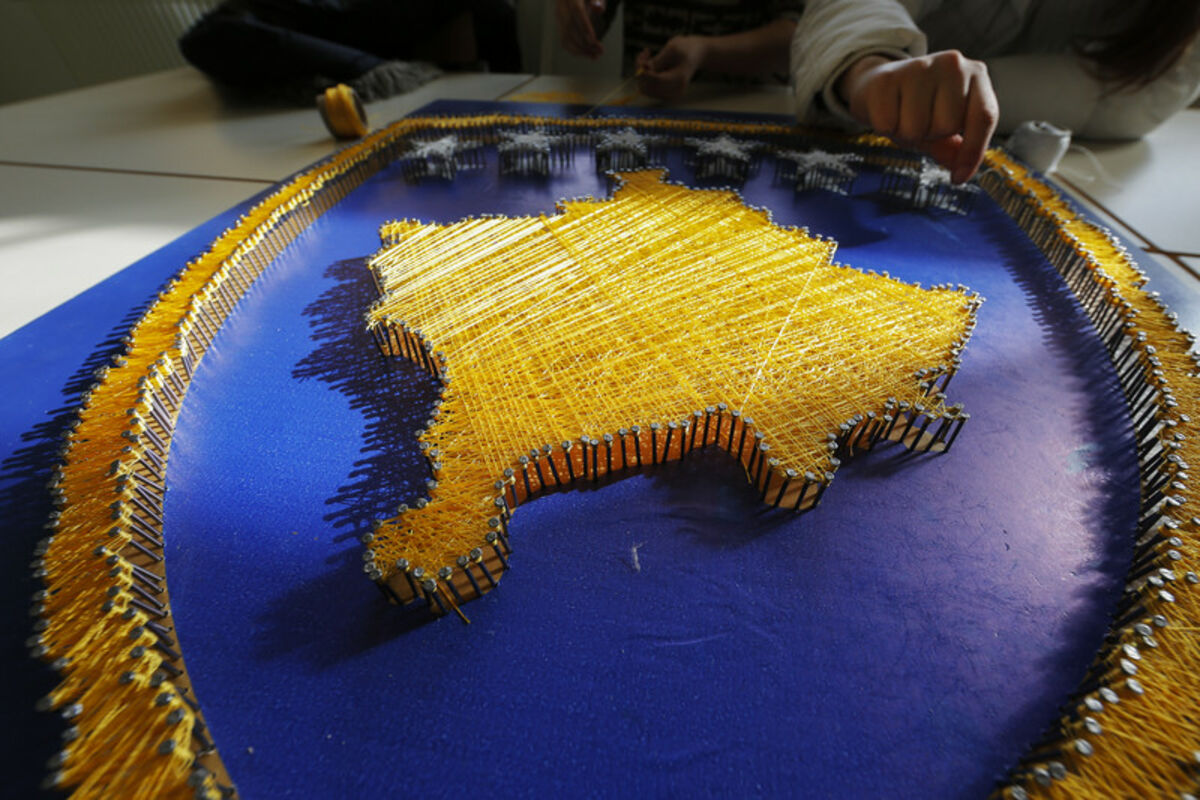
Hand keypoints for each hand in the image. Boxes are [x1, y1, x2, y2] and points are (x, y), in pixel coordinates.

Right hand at [556, 0, 606, 58]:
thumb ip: (597, 0)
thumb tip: (598, 9)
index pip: (576, 10)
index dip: (584, 26)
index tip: (593, 41)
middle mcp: (561, 6)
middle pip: (569, 26)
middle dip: (584, 42)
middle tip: (599, 52)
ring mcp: (558, 16)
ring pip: (565, 36)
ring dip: (581, 49)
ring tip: (595, 56)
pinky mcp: (559, 25)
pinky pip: (564, 41)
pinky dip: (575, 50)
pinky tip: (588, 54)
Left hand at [636, 36, 708, 100]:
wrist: (697, 53)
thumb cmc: (685, 48)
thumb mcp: (672, 48)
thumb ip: (657, 61)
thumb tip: (642, 70)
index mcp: (679, 79)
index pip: (656, 80)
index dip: (644, 71)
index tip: (642, 55)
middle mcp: (675, 91)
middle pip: (649, 88)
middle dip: (641, 72)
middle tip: (643, 54)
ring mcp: (670, 94)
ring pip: (646, 89)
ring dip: (641, 74)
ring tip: (646, 55)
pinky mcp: (665, 94)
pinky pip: (649, 88)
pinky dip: (645, 77)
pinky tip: (649, 63)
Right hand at [837, 50, 998, 182]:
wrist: (877, 83)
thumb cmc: (915, 106)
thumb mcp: (942, 125)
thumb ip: (955, 146)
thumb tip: (962, 171)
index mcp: (975, 75)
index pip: (984, 117)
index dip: (972, 152)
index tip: (959, 178)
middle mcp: (953, 64)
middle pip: (947, 126)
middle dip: (930, 135)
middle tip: (920, 121)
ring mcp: (920, 66)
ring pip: (917, 128)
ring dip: (906, 133)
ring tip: (902, 116)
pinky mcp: (888, 77)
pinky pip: (888, 124)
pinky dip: (884, 128)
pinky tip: (886, 112)